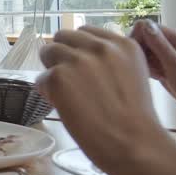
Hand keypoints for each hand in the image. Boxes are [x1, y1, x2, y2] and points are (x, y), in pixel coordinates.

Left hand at [36, 26, 169, 172]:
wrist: (133, 143)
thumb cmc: (134, 119)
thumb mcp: (132, 75)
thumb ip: (110, 60)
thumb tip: (80, 55)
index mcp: (123, 44)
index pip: (87, 32)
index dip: (80, 49)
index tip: (81, 67)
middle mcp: (100, 46)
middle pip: (64, 37)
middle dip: (63, 55)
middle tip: (69, 80)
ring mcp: (77, 60)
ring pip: (48, 52)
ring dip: (53, 71)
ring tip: (67, 95)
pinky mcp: (58, 77)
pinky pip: (41, 79)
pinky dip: (47, 93)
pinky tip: (65, 107)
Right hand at [129, 21, 175, 106]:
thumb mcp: (175, 63)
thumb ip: (159, 44)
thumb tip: (145, 24)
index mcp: (173, 36)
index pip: (144, 26)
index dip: (138, 38)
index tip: (140, 55)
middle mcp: (168, 41)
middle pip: (141, 38)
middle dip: (140, 52)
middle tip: (148, 67)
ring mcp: (164, 52)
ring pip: (142, 50)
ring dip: (143, 61)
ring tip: (155, 73)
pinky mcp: (160, 62)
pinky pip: (145, 60)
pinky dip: (146, 68)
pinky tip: (156, 76)